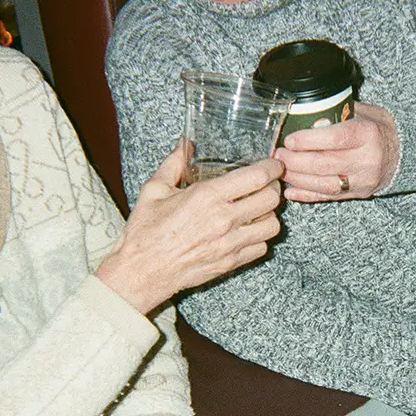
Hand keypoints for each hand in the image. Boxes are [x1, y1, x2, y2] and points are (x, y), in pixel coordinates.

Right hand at [95, 141, 282, 313]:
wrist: (142, 271)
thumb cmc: (146, 232)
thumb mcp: (154, 190)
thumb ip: (173, 164)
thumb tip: (184, 144)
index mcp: (207, 197)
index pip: (257, 177)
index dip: (272, 168)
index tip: (273, 164)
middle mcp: (224, 220)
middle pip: (271, 199)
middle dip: (273, 188)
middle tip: (266, 185)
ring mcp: (230, 243)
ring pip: (272, 225)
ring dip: (269, 214)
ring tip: (258, 209)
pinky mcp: (231, 262)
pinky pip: (261, 247)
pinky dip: (260, 238)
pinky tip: (248, 231)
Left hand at [274, 102, 399, 201]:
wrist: (403, 153)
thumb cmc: (378, 128)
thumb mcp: (363, 112)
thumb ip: (336, 113)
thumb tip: (302, 111)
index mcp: (368, 134)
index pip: (336, 138)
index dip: (309, 140)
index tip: (290, 140)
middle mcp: (367, 160)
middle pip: (325, 164)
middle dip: (296, 161)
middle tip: (278, 155)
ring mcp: (363, 180)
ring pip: (324, 184)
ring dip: (298, 178)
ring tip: (281, 170)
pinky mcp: (358, 194)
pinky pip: (329, 197)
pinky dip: (307, 195)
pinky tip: (290, 190)